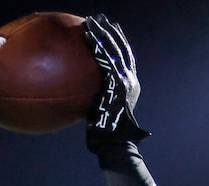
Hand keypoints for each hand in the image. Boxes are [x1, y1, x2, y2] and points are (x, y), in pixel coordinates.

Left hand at [84, 15, 147, 149]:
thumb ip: (95, 99)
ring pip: (114, 50)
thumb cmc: (104, 136)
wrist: (113, 144)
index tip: (110, 29)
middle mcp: (131, 82)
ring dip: (102, 33)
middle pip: (122, 49)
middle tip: (100, 19)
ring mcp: (126, 82)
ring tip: (91, 22)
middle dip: (110, 32)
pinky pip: (105, 60)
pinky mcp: (117, 84)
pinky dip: (97, 46)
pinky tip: (87, 36)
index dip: (119, 42)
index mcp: (130, 87)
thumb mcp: (100, 113)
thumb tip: (77, 93)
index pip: (126, 59)